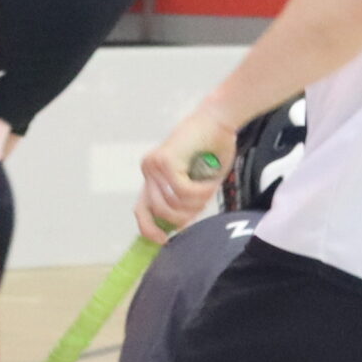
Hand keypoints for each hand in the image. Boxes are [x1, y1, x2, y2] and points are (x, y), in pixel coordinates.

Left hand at [135, 108, 236, 242]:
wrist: (219, 119)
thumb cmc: (213, 149)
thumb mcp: (197, 183)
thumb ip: (185, 201)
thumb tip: (179, 226)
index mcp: (153, 177)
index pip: (141, 210)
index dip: (150, 229)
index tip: (164, 241)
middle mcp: (149, 171)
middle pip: (159, 212)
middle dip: (184, 216)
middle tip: (203, 203)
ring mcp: (154, 166)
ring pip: (172, 205)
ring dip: (197, 203)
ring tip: (210, 188)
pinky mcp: (165, 161)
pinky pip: (183, 192)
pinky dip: (201, 191)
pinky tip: (210, 181)